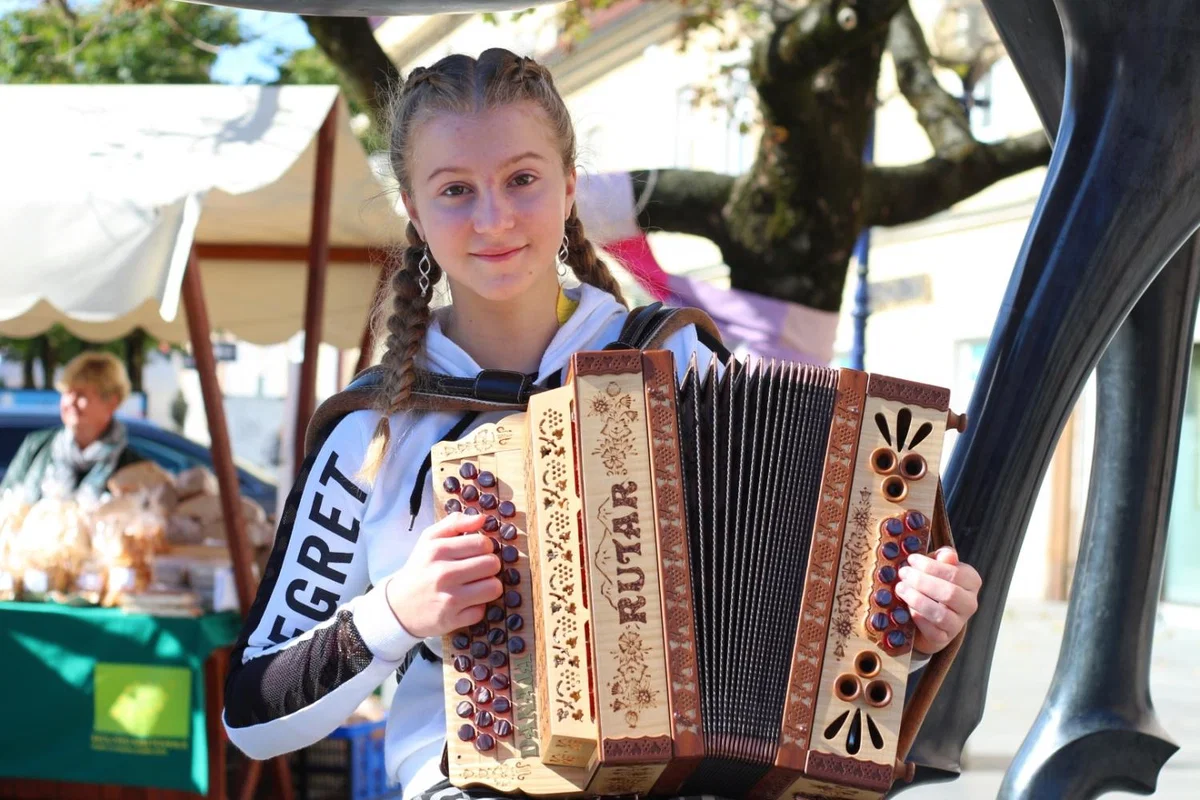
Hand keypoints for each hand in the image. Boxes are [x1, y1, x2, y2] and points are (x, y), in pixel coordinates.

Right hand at [386, 512, 501, 638]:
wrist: (398, 606)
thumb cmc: (420, 569)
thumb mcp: (429, 539)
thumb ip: (455, 523)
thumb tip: (482, 518)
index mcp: (438, 550)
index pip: (483, 543)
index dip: (485, 547)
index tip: (477, 552)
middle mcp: (443, 574)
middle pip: (492, 564)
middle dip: (489, 566)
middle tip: (477, 570)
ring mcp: (449, 599)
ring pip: (494, 588)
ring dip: (488, 587)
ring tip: (475, 585)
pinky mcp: (452, 620)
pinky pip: (482, 610)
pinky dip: (477, 607)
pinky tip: (465, 603)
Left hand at [895, 547, 980, 653]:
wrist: (928, 616)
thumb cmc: (933, 584)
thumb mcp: (937, 566)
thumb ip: (942, 557)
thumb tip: (948, 556)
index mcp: (971, 582)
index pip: (956, 574)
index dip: (931, 566)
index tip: (911, 559)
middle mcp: (969, 604)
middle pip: (949, 593)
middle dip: (922, 582)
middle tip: (903, 573)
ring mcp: (958, 623)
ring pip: (941, 614)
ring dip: (917, 600)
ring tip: (900, 589)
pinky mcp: (944, 638)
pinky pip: (932, 631)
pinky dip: (917, 619)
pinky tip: (906, 608)